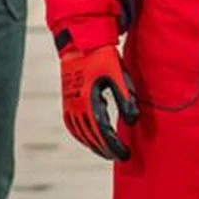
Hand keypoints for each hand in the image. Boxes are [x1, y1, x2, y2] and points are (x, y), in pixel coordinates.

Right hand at [60, 46, 138, 161]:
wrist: (81, 42)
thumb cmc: (103, 57)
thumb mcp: (118, 76)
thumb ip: (126, 99)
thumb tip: (132, 121)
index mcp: (89, 101)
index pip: (102, 132)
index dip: (114, 146)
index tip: (125, 154)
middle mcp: (76, 105)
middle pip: (91, 136)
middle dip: (105, 149)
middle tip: (118, 156)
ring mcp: (69, 104)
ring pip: (80, 133)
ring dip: (93, 145)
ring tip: (105, 151)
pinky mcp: (66, 100)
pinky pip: (72, 125)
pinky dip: (81, 135)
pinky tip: (89, 138)